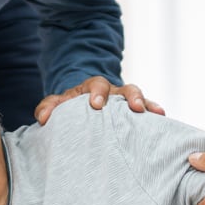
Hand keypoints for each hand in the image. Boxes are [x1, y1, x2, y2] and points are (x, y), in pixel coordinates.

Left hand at [35, 76, 163, 124]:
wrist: (81, 108)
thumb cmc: (70, 109)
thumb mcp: (57, 105)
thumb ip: (48, 108)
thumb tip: (43, 119)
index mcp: (91, 88)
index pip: (96, 85)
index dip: (97, 93)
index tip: (96, 105)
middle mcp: (111, 92)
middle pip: (122, 88)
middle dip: (129, 96)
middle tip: (134, 107)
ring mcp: (123, 101)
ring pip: (136, 96)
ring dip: (144, 102)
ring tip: (151, 112)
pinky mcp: (132, 111)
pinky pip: (146, 108)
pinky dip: (153, 109)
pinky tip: (161, 115)